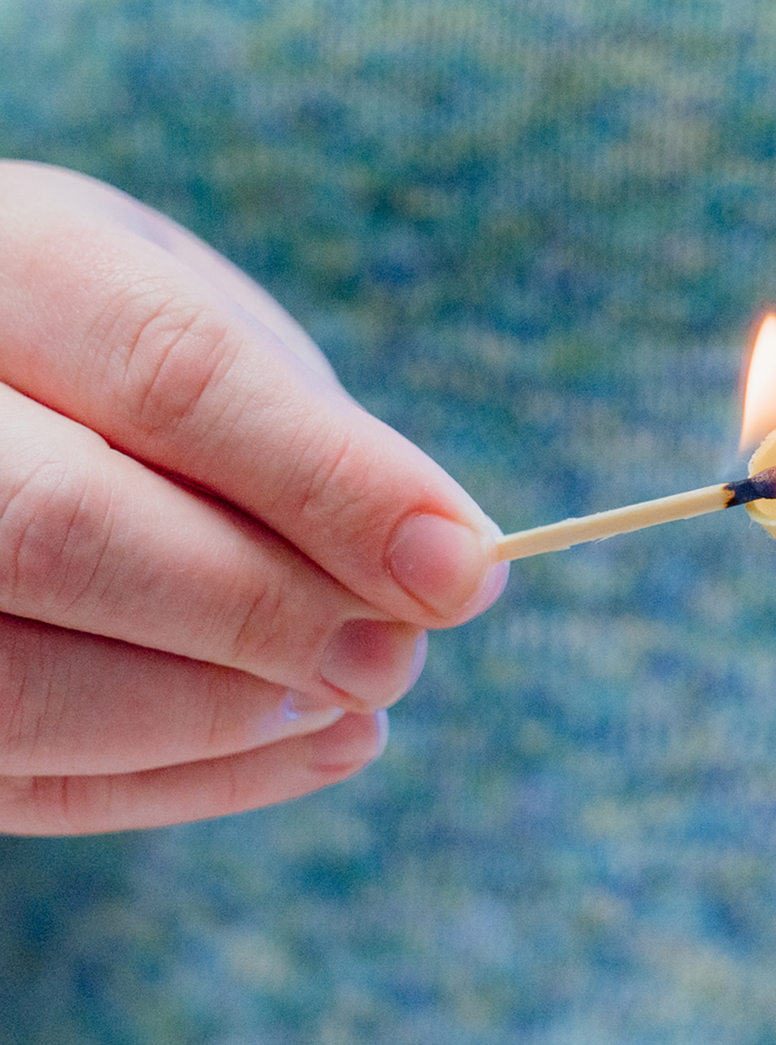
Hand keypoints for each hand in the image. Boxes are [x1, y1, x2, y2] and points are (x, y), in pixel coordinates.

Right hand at [0, 162, 506, 833]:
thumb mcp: (197, 319)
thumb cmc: (101, 343)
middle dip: (265, 614)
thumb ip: (302, 427)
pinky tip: (303, 747)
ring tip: (357, 708)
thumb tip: (440, 564)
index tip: (461, 570)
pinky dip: (176, 781)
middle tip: (399, 659)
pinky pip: (18, 778)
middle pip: (62, 531)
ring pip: (17, 684)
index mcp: (6, 262)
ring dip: (220, 718)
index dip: (331, 486)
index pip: (167, 372)